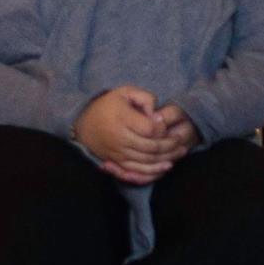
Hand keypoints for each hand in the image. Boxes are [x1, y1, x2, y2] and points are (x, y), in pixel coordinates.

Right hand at [75, 87, 191, 184]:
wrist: (83, 123)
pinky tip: (166, 166)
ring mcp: (118, 153)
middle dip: (170, 145)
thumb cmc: (108, 105)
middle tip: (180, 140)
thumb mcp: (125, 92)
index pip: (149, 129)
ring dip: (166, 159)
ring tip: (180, 153)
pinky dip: (153, 172)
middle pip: (151, 147)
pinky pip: (137, 172)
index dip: (162, 128)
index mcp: (122, 119)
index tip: (166, 125)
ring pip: (147, 162)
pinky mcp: (117, 162)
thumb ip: (145, 98)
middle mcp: (120, 138)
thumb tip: (157, 113)